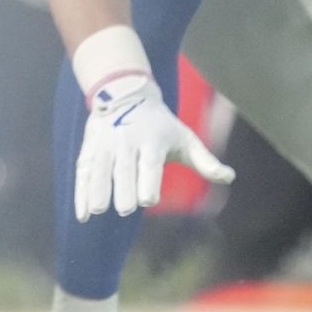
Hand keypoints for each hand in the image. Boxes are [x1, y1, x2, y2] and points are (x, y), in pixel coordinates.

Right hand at [74, 75, 233, 220]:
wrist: (127, 96)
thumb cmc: (162, 126)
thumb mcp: (186, 138)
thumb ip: (205, 161)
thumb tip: (230, 177)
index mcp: (153, 141)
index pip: (150, 163)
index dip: (148, 181)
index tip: (149, 200)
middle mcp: (127, 142)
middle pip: (123, 168)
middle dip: (123, 188)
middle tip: (125, 209)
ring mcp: (106, 145)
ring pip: (100, 169)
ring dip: (97, 190)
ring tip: (97, 210)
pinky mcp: (89, 150)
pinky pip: (84, 172)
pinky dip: (81, 193)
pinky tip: (83, 215)